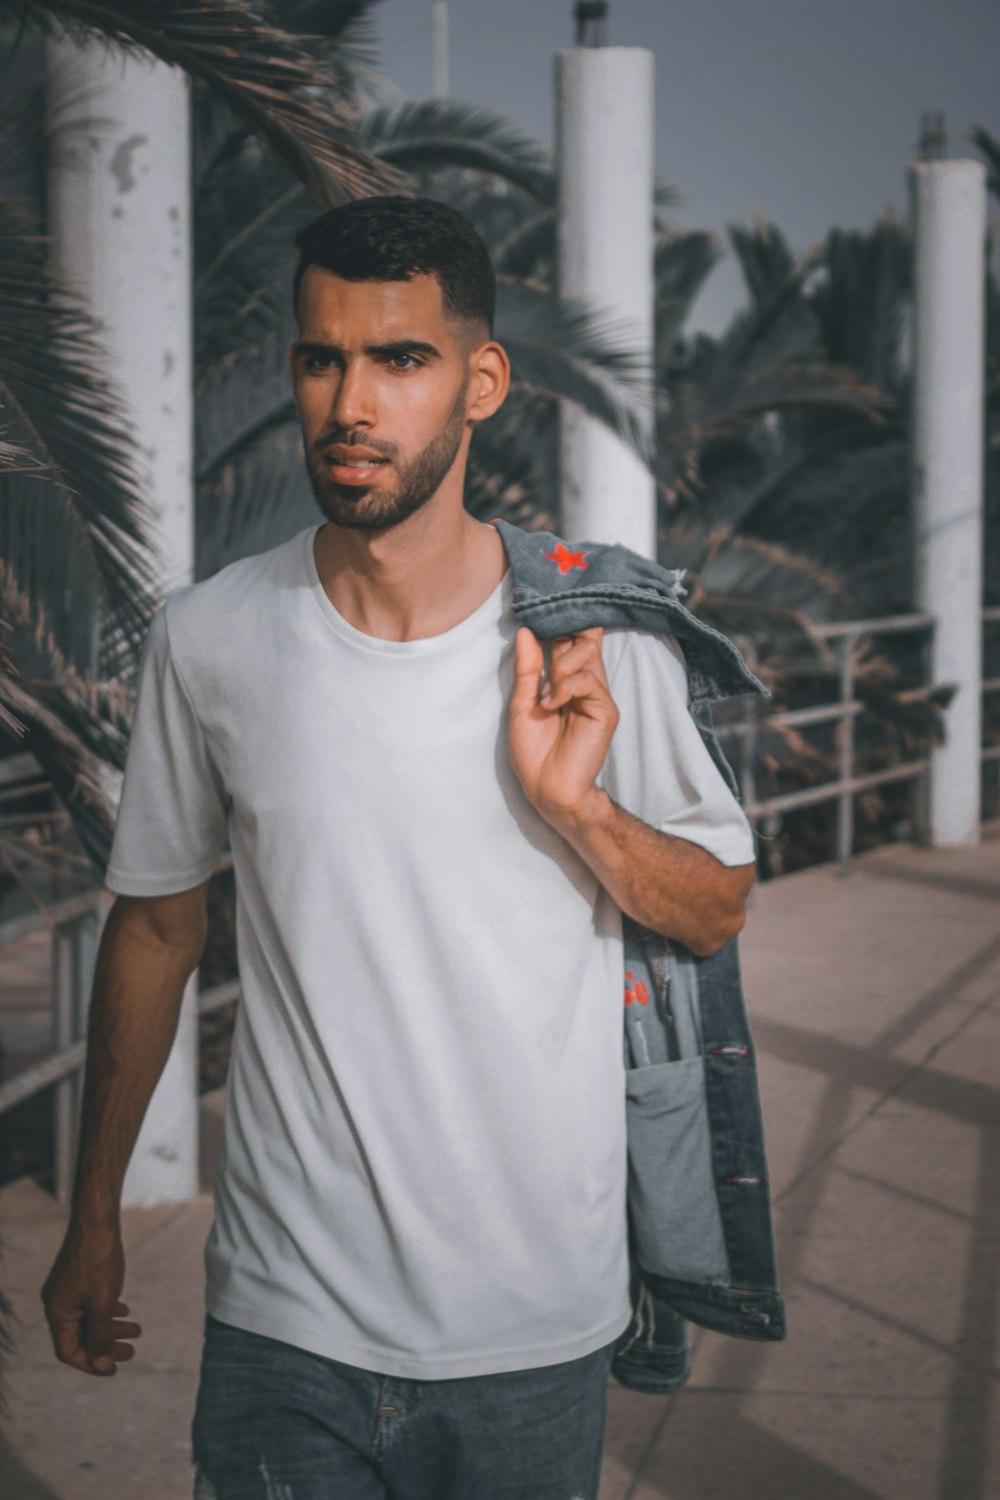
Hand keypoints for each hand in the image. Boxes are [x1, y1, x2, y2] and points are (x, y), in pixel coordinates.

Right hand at [41, 1221, 141, 1376]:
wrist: (97, 1221)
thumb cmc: (99, 1261)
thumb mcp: (103, 1304)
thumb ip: (102, 1336)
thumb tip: (102, 1365)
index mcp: (57, 1313)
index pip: (69, 1352)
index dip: (91, 1364)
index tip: (114, 1369)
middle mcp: (58, 1303)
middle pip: (81, 1337)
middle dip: (106, 1347)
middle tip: (131, 1352)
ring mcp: (67, 1289)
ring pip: (89, 1318)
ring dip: (111, 1328)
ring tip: (137, 1331)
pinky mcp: (77, 1277)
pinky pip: (90, 1302)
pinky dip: (107, 1310)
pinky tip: (125, 1311)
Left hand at [507, 626, 618, 826]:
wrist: (546, 789)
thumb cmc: (533, 752)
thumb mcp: (522, 704)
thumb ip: (528, 669)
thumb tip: (525, 631)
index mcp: (565, 681)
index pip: (572, 640)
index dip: (566, 620)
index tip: (552, 601)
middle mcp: (585, 684)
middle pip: (584, 639)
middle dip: (567, 630)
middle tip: (550, 627)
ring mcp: (597, 697)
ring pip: (587, 656)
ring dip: (561, 667)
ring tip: (545, 695)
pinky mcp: (605, 711)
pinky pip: (589, 682)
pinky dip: (566, 688)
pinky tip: (552, 705)